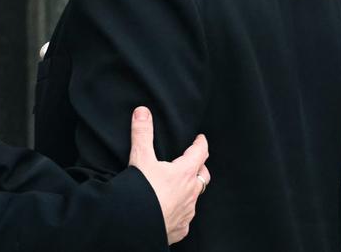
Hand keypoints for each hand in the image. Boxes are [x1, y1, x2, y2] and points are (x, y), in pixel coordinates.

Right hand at [128, 107, 209, 244]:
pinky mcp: (180, 227)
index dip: (201, 144)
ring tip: (182, 185)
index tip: (201, 138)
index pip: (200, 153)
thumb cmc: (142, 191)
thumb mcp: (141, 157)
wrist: (137, 224)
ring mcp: (187, 212)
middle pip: (203, 176)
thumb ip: (142, 133)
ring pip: (196, 197)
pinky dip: (182, 210)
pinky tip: (173, 210)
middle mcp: (190, 192)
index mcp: (184, 173)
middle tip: (195, 160)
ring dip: (191, 189)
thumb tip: (143, 111)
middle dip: (200, 166)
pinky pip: (186, 217)